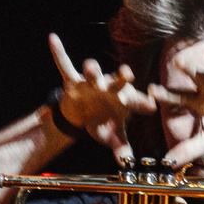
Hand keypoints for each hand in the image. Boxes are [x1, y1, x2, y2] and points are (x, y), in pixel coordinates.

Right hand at [49, 34, 151, 162]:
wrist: (83, 113)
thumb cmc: (103, 120)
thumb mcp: (112, 134)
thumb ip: (120, 147)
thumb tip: (126, 164)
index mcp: (125, 99)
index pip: (137, 100)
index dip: (143, 102)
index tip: (151, 105)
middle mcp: (111, 87)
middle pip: (118, 80)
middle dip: (122, 76)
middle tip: (127, 73)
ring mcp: (92, 82)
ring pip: (92, 71)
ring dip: (92, 70)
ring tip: (89, 67)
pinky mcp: (73, 80)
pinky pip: (64, 64)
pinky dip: (58, 52)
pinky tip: (52, 38)